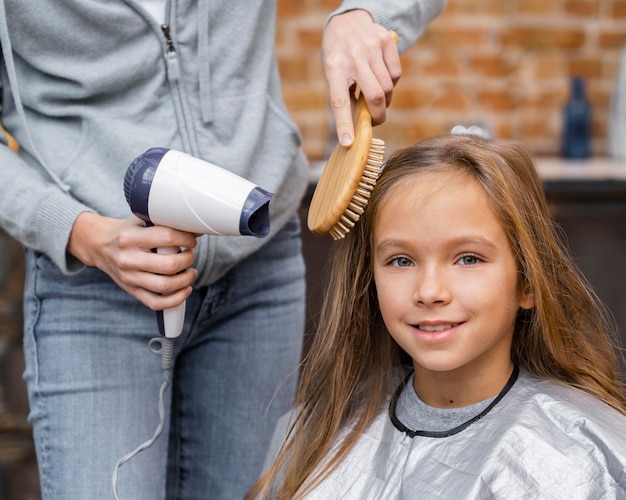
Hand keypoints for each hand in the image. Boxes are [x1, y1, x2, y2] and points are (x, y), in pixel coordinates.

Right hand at [68, 212, 197, 310]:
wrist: (100, 246)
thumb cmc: (126, 233)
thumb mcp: (140, 221)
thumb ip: (164, 225)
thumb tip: (196, 230)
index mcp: (130, 237)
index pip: (167, 237)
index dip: (186, 238)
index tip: (191, 239)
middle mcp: (128, 259)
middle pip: (169, 265)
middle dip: (188, 259)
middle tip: (190, 254)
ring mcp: (129, 278)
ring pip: (165, 286)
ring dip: (185, 280)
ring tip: (190, 272)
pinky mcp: (132, 291)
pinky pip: (156, 303)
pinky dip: (175, 300)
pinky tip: (185, 289)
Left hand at [323, 9, 400, 146]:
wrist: (348, 20)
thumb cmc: (339, 56)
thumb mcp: (333, 74)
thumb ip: (345, 97)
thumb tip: (357, 126)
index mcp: (334, 67)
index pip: (339, 101)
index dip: (344, 124)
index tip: (348, 142)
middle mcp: (353, 56)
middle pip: (374, 96)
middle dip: (378, 115)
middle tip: (376, 120)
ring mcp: (372, 47)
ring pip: (388, 88)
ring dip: (384, 99)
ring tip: (375, 94)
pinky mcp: (387, 42)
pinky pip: (396, 75)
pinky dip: (391, 82)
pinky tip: (381, 76)